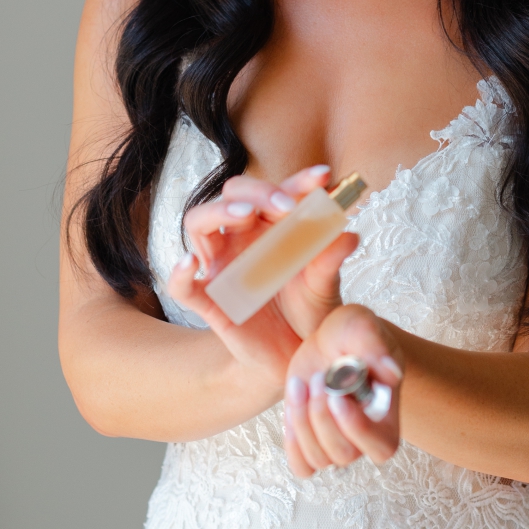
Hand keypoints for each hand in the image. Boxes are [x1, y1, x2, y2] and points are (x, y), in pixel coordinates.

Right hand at [167, 165, 359, 388]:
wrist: (297, 352)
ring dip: (220, 212)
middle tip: (287, 206)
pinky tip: (190, 263)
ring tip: (246, 215)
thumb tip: (350, 235)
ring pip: (200, 223)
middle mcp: (244, 236)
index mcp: (276, 225)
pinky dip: (179, 273)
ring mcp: (223, 265)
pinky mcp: (208, 299)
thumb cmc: (310, 308)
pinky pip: (182, 285)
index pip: (282, 191)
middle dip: (259, 192)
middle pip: (234, 194)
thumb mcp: (325, 284)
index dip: (300, 180)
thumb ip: (331, 259)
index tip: (323, 177)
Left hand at [282, 305, 403, 476]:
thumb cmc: (350, 334)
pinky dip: (293, 441)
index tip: (338, 396)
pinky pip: (301, 465)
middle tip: (318, 378)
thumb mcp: (360, 325)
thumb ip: (376, 344)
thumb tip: (391, 374)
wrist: (329, 342)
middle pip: (344, 454)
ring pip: (319, 459)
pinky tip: (293, 407)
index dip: (358, 429)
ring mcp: (337, 443)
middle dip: (323, 418)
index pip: (382, 447)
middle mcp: (365, 436)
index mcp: (388, 414)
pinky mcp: (312, 443)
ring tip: (302, 383)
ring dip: (303, 421)